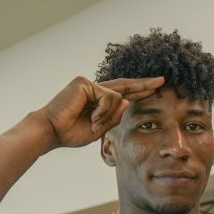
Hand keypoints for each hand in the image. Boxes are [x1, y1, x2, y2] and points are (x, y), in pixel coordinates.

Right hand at [37, 76, 164, 147]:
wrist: (52, 132)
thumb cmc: (71, 132)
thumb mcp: (99, 128)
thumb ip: (114, 117)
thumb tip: (128, 102)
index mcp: (97, 99)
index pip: (122, 92)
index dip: (139, 90)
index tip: (155, 88)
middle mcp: (93, 88)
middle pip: (125, 85)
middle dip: (144, 84)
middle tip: (162, 81)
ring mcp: (89, 83)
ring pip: (117, 96)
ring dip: (109, 115)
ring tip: (94, 124)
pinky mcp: (85, 82)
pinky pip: (108, 97)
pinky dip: (103, 111)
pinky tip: (91, 118)